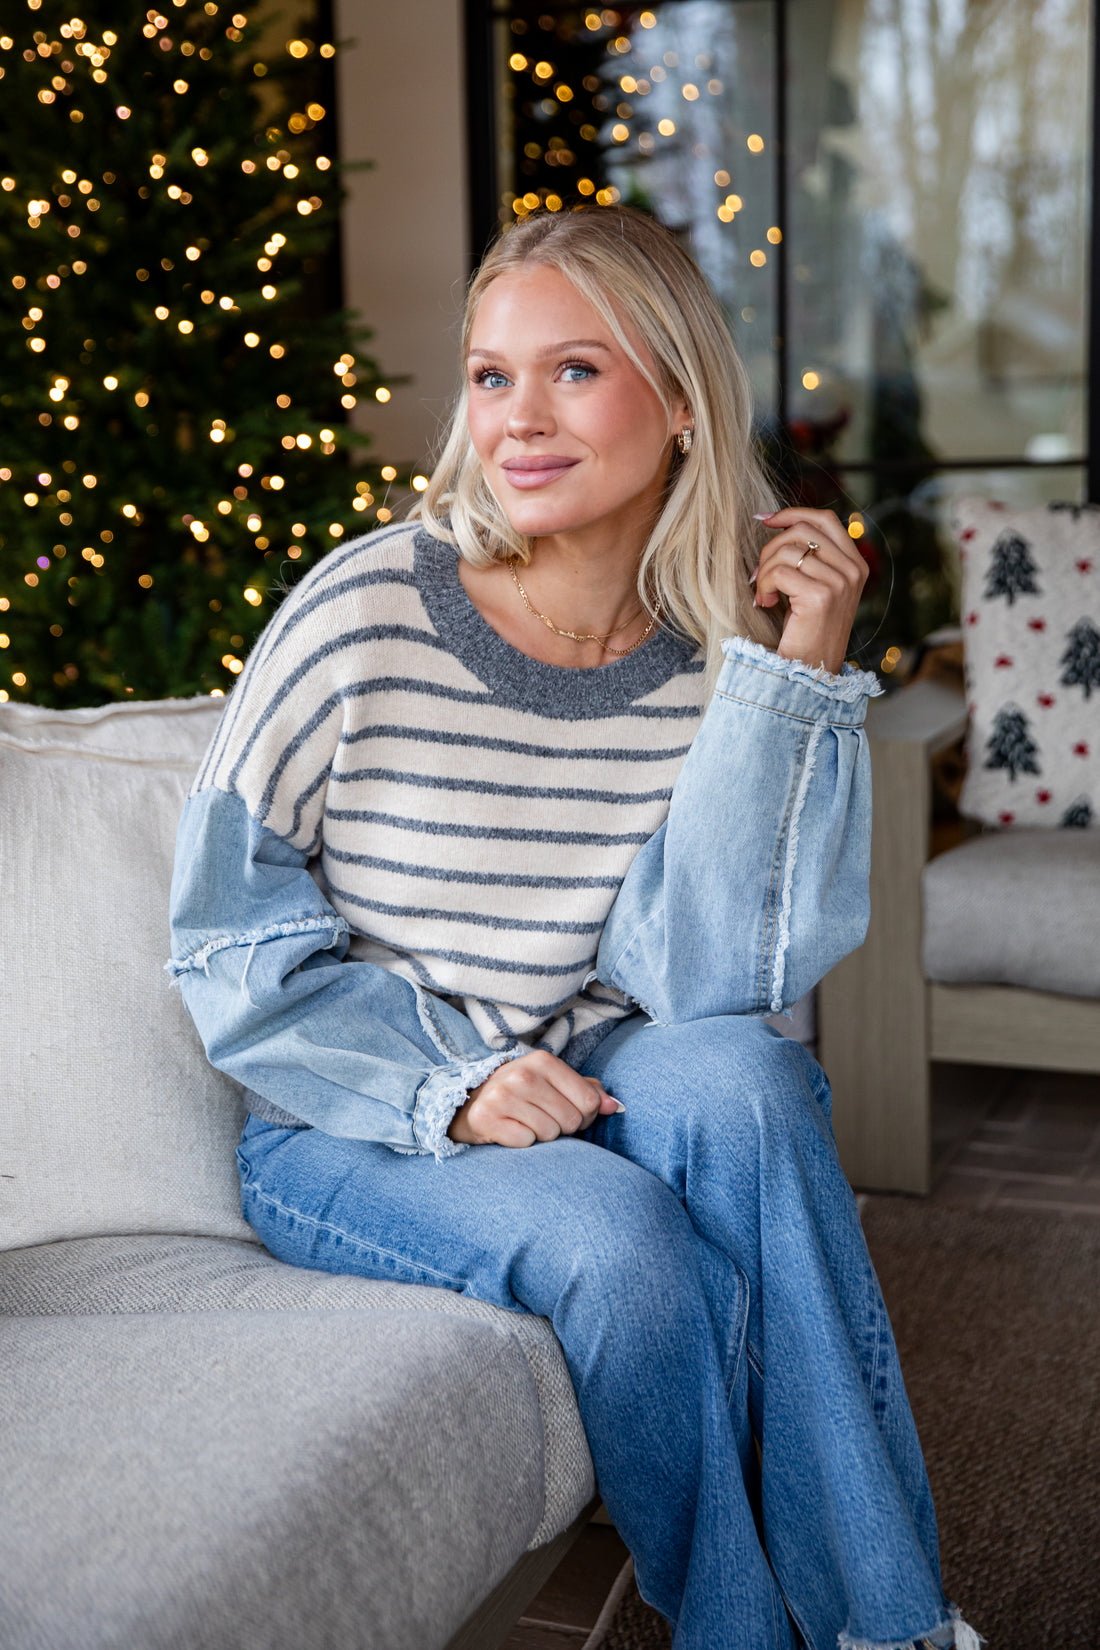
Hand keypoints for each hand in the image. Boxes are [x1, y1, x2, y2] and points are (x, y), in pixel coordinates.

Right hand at [447, 1050, 623, 1147]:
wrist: (471, 1102)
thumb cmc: (523, 1094)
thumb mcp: (555, 1084)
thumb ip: (589, 1092)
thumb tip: (615, 1107)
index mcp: (543, 1061)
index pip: (589, 1100)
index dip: (585, 1115)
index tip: (567, 1111)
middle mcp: (521, 1074)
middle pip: (572, 1120)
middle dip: (563, 1127)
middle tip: (543, 1118)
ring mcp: (501, 1095)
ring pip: (550, 1133)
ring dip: (542, 1135)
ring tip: (526, 1123)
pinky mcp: (486, 1118)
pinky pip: (526, 1142)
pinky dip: (522, 1143)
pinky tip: (511, 1130)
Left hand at [753, 507, 867, 675]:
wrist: (810, 672)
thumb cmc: (806, 631)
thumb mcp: (814, 586)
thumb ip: (810, 557)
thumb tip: (775, 521)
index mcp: (856, 564)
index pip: (825, 519)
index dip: (792, 514)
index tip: (765, 520)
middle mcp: (853, 570)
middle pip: (802, 531)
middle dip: (770, 548)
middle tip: (759, 576)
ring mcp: (840, 583)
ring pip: (787, 551)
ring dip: (764, 572)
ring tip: (764, 594)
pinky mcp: (821, 597)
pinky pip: (779, 572)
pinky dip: (763, 586)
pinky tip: (765, 604)